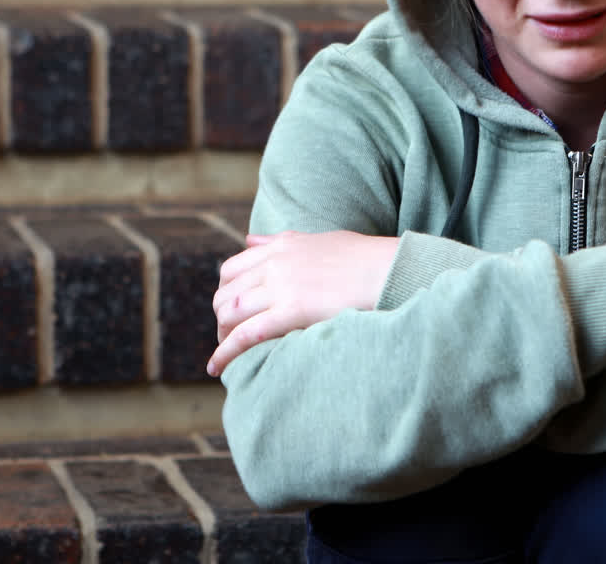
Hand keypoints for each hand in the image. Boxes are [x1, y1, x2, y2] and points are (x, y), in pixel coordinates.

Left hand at [208, 231, 399, 376]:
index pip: (232, 269)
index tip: (231, 311)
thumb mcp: (318, 239)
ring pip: (229, 313)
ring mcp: (281, 286)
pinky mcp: (292, 310)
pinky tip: (216, 367)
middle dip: (220, 318)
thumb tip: (250, 238)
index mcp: (281, 245)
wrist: (389, 269)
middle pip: (225, 293)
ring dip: (222, 336)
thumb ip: (281, 240)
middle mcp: (274, 263)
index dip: (225, 293)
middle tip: (229, 337)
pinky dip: (225, 352)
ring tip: (226, 354)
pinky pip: (246, 334)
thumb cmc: (364, 258)